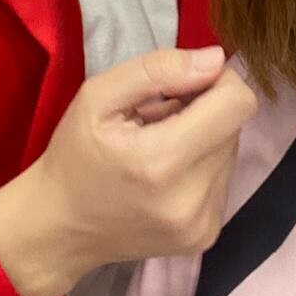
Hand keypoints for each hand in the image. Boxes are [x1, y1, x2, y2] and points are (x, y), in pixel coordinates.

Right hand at [0, 47, 256, 295]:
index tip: (184, 84)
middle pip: (234, 126)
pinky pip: (223, 179)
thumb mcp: (98, 97)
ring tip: (159, 147)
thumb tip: (216, 59)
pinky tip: (166, 174)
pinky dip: (201, 167)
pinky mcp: (206, 236)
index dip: (218, 82)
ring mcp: (202, 224)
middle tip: (160, 118)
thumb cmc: (74, 156)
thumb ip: (158, 69)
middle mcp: (192, 198)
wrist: (58, 230)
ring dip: (203, 138)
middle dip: (204, 110)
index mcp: (163, 161)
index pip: (238, 104)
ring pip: (231, 151)